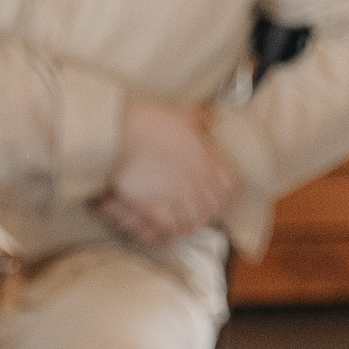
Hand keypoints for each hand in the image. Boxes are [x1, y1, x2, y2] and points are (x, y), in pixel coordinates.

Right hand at [97, 100, 237, 245]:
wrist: (118, 136)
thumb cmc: (148, 124)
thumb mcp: (181, 115)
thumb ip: (200, 119)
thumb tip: (211, 116)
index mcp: (206, 165)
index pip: (230, 190)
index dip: (227, 193)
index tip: (222, 193)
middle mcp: (195, 187)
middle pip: (208, 213)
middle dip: (203, 213)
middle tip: (194, 211)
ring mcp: (173, 201)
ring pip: (186, 226)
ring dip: (182, 225)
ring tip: (174, 223)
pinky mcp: (150, 211)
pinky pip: (162, 232)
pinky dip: (159, 233)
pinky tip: (154, 229)